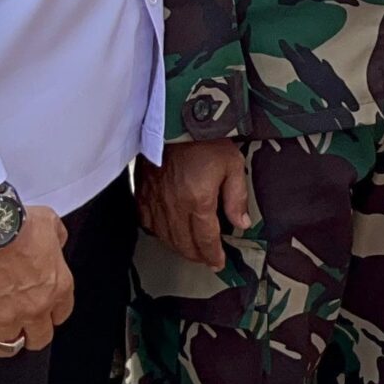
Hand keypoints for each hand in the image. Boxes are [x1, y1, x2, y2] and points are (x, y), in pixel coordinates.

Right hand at [0, 206, 72, 361]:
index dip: (49, 315)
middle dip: (30, 335)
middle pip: (38, 338)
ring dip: (1, 343)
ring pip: (8, 347)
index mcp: (57, 286)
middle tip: (19, 329)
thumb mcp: (50, 223)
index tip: (41, 313)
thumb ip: (57, 238)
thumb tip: (55, 244)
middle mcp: (35, 307)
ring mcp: (5, 318)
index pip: (61, 315)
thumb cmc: (14, 224)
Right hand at [137, 140, 252, 270]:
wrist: (174, 120)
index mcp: (198, 200)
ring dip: (179, 248)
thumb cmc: (206, 140)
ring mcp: (154, 201)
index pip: (205, 239)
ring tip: (192, 251)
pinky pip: (148, 224)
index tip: (218, 263)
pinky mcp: (142, 194)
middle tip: (207, 260)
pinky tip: (168, 234)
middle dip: (197, 256)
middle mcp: (174, 206)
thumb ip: (236, 198)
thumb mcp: (232, 165)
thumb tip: (241, 224)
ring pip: (165, 238)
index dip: (212, 255)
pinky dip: (159, 234)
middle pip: (184, 244)